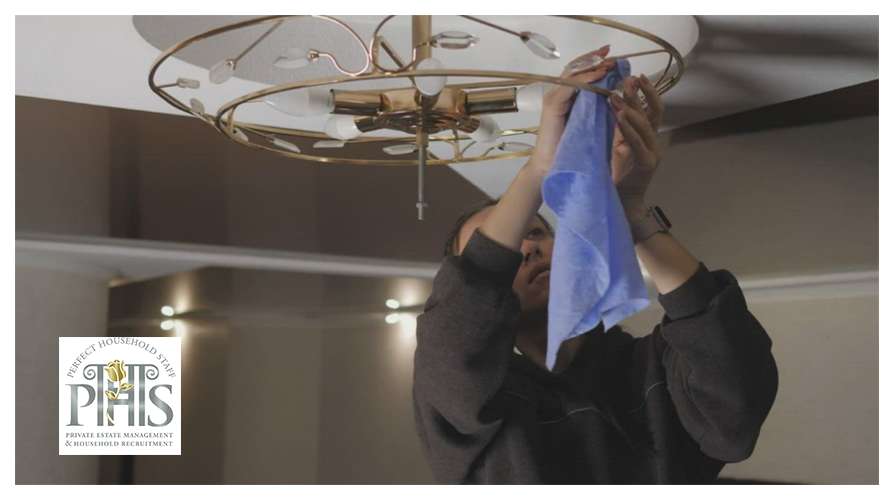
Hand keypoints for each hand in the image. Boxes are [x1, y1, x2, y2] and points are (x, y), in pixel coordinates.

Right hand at [528, 45, 615, 172]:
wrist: (552, 166)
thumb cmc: (570, 149)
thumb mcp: (588, 123)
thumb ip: (595, 107)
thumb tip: (613, 94)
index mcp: (565, 97)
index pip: (578, 73)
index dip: (593, 62)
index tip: (611, 56)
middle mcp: (557, 93)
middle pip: (575, 68)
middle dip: (593, 58)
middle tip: (610, 52)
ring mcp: (554, 98)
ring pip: (573, 73)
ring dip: (592, 66)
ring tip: (609, 62)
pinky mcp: (553, 105)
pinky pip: (571, 86)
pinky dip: (587, 79)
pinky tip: (601, 74)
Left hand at [609, 74, 665, 218]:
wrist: (619, 203)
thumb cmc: (615, 175)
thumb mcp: (615, 145)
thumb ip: (617, 127)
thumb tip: (610, 103)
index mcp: (646, 136)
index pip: (650, 108)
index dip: (644, 91)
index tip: (633, 76)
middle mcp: (653, 142)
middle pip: (653, 111)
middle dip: (640, 94)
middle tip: (626, 79)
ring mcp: (652, 153)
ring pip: (646, 124)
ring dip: (631, 108)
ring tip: (614, 96)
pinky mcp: (645, 164)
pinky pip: (638, 142)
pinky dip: (629, 128)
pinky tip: (619, 117)